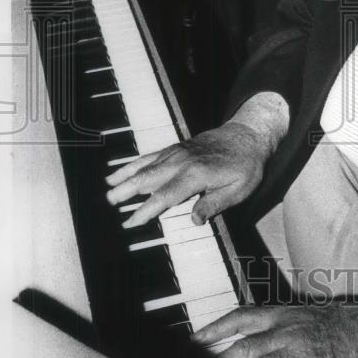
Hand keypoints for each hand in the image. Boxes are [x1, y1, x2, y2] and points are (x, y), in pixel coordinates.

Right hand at [105, 92, 287, 227]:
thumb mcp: (238, 189)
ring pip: (146, 165)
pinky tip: (122, 170)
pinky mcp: (177, 148)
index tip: (132, 222)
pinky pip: (151, 156)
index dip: (146, 210)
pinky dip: (134, 163)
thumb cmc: (246, 166)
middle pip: (149, 178)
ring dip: (126, 176)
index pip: (165, 196)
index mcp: (197, 175)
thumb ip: (215, 204)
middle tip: (110, 203)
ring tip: (108, 188)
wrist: (249, 136)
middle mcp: (183, 162)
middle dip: (127, 190)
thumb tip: (194, 219)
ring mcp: (178, 153)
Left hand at [193, 303, 357, 357]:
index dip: (215, 329)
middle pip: (243, 346)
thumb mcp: (299, 315)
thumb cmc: (333, 325)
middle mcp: (286, 333)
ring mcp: (299, 355)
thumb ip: (272, 325)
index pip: (240, 318)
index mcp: (281, 315)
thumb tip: (242, 338)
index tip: (194, 341)